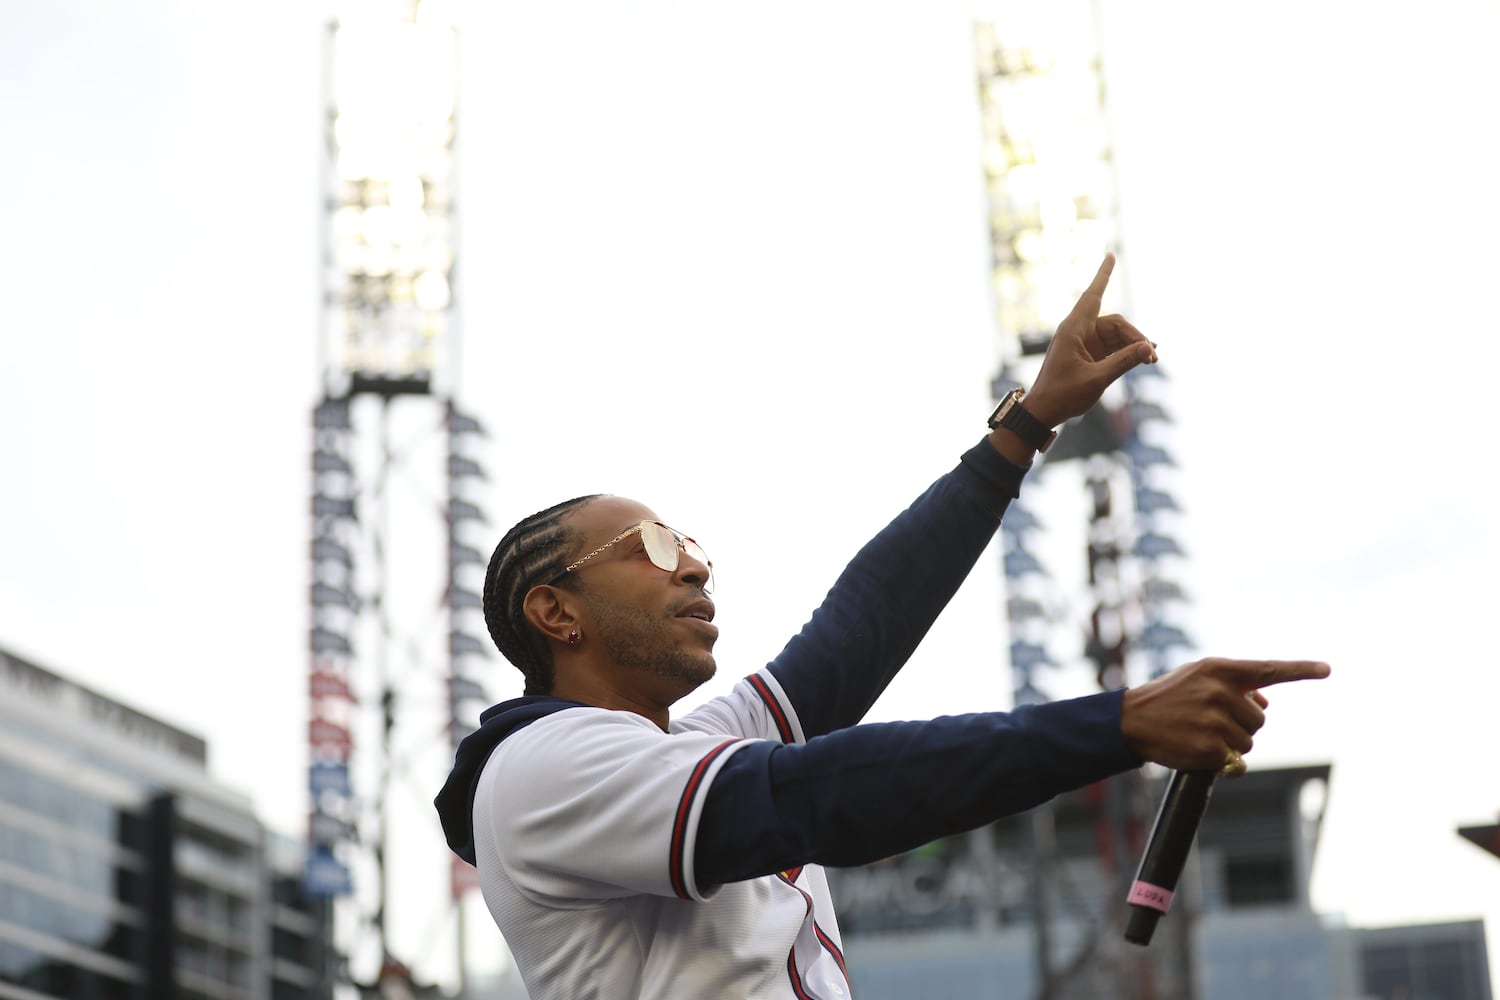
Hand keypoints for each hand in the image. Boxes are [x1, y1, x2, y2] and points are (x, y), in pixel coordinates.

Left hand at [1022, 253, 1156, 427]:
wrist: (1043, 412)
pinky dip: (1127, 353)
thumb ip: (1124, 362)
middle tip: (1152, 356)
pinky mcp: (1088, 355)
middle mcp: (1078, 331)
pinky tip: (1143, 359)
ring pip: (1116, 336)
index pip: (1093, 295)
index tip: (1111, 255)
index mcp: (1074, 329)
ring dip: (1134, 346)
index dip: (1103, 275)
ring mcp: (1083, 343)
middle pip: (1115, 323)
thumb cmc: (1063, 395)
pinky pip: (1112, 347)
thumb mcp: (1097, 379)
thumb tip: (1149, 348)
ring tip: (1152, 360)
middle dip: (1136, 337)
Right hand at [1120, 658, 1330, 770]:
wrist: (1130, 720)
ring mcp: (1215, 721)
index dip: (1300, 670)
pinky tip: (1201, 751)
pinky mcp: (1210, 748)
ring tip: (1201, 734)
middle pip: (1260, 718)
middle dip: (1242, 724)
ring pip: (1249, 741)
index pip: (1268, 670)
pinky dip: (1224, 762)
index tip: (1326, 669)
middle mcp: (1220, 692)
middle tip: (1211, 721)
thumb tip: (1266, 702)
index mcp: (1219, 669)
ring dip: (1232, 744)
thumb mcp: (1196, 677)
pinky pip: (1235, 761)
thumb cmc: (1167, 697)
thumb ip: (1233, 684)